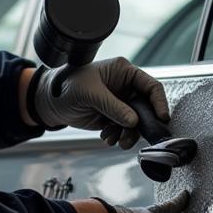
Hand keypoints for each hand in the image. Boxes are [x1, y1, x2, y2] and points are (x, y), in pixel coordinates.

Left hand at [32, 57, 168, 145]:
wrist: (51, 102)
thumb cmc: (67, 86)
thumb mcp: (90, 93)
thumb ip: (113, 107)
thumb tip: (134, 121)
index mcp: (124, 72)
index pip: (151, 86)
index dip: (159, 102)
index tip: (161, 118)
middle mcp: (126, 87)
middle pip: (146, 107)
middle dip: (141, 124)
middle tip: (134, 136)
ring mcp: (120, 103)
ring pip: (136, 122)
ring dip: (129, 134)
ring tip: (117, 141)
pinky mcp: (114, 117)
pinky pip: (125, 130)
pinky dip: (118, 136)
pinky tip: (107, 137)